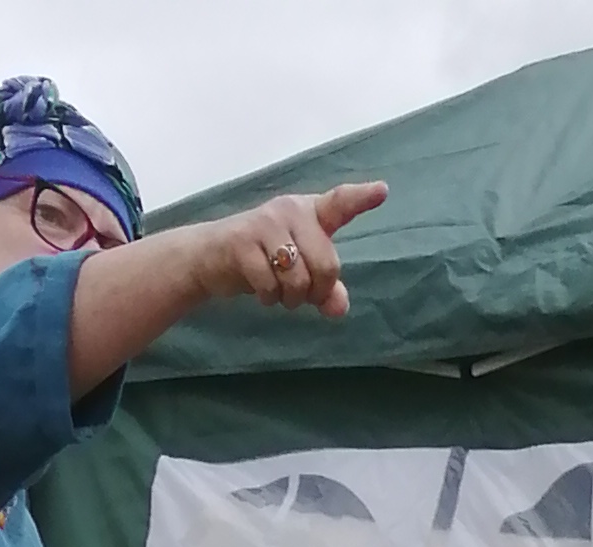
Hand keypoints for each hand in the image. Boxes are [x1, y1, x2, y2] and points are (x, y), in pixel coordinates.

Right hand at [70, 184, 385, 393]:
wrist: (210, 259)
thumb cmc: (262, 262)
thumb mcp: (299, 275)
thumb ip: (326, 291)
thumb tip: (339, 307)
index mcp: (308, 213)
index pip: (339, 204)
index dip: (361, 199)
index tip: (382, 191)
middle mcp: (289, 211)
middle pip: (327, 265)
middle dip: (316, 291)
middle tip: (300, 294)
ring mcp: (265, 223)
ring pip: (299, 279)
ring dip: (290, 298)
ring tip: (278, 290)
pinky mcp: (243, 241)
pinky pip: (271, 285)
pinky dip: (269, 298)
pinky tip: (260, 290)